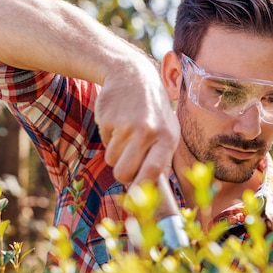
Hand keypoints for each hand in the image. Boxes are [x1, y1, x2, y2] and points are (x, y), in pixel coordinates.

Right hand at [95, 57, 179, 185]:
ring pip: (112, 160)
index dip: (142, 188)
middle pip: (125, 173)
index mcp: (168, 138)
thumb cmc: (153, 111)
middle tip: (127, 160)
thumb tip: (155, 193)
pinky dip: (109, 138)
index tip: (137, 197)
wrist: (133, 75)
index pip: (154, 172)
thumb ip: (162, 158)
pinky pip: (104, 143)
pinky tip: (118, 122)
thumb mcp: (167, 130)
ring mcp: (128, 126)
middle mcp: (150, 132)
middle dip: (122, 173)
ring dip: (115, 153)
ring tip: (126, 133)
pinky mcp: (109, 119)